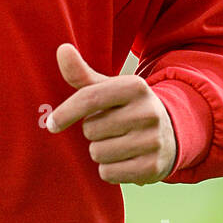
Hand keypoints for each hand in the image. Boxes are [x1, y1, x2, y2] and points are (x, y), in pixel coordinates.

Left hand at [47, 43, 176, 184]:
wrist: (170, 134)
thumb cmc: (126, 108)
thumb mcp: (108, 89)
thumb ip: (82, 73)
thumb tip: (62, 49)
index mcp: (135, 87)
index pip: (90, 98)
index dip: (66, 112)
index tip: (52, 124)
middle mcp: (148, 111)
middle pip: (90, 130)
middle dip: (92, 132)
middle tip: (109, 129)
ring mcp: (154, 140)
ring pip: (98, 153)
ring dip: (100, 152)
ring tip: (117, 143)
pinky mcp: (154, 167)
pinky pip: (109, 173)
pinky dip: (109, 170)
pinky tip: (123, 160)